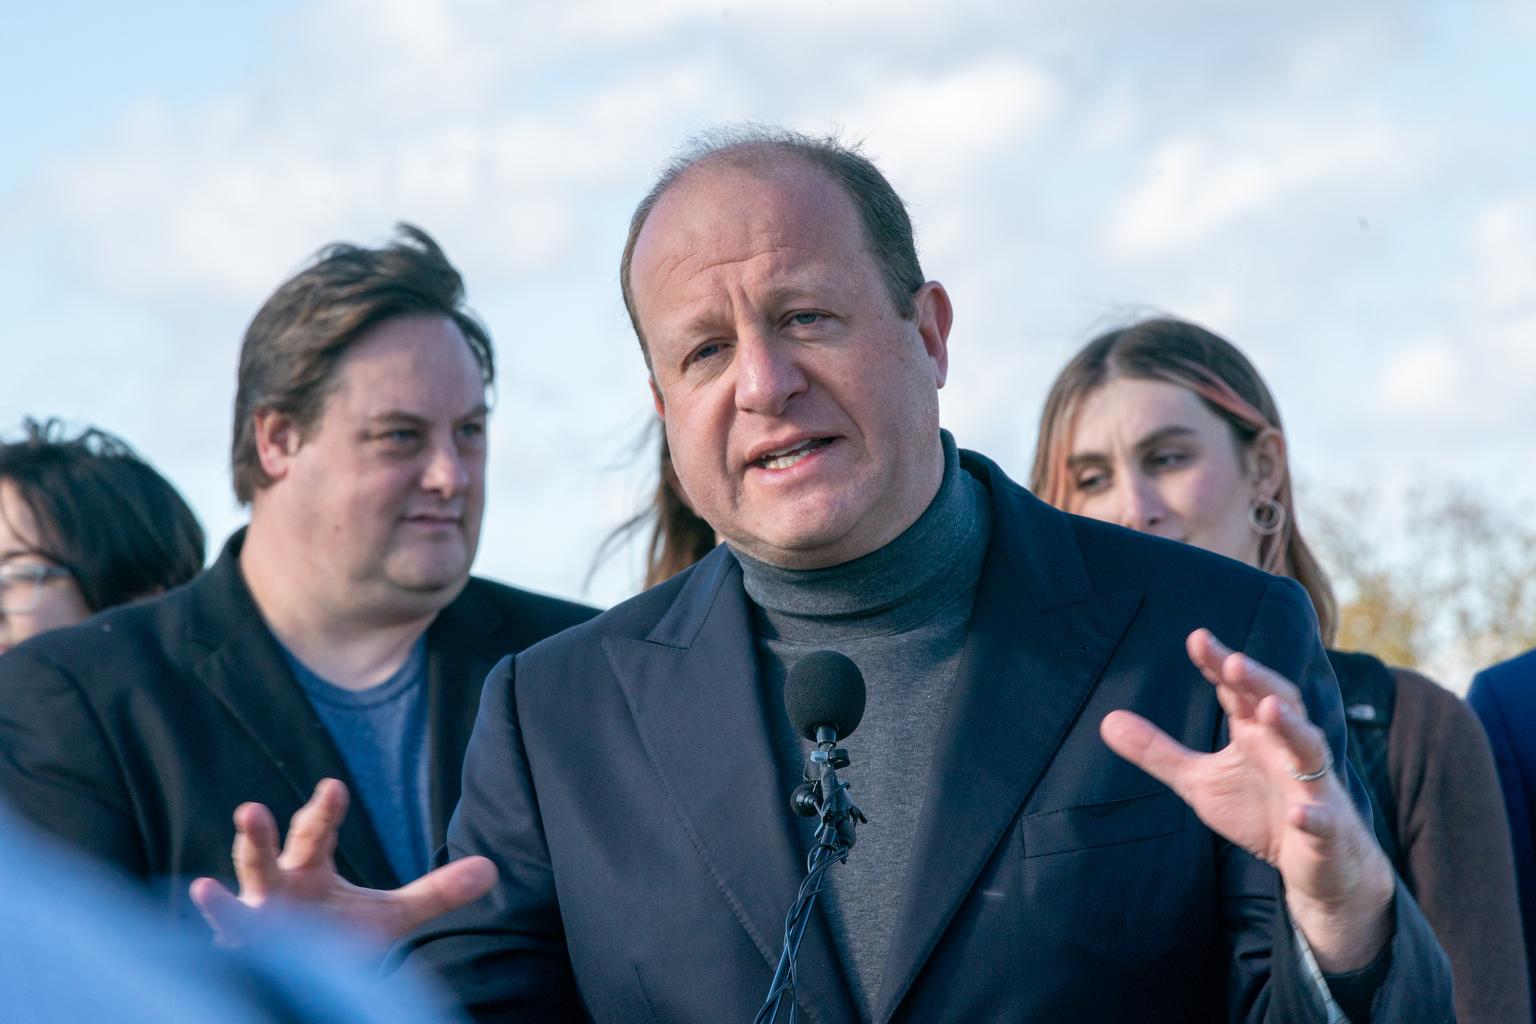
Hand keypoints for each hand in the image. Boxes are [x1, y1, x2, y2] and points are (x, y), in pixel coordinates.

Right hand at [189, 778, 496, 948]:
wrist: (306, 984)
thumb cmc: (336, 943)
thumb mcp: (390, 917)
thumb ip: (437, 892)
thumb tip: (492, 868)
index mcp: (309, 870)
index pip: (317, 832)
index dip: (324, 810)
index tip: (333, 786)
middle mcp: (276, 888)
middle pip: (270, 854)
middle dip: (261, 835)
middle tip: (251, 808)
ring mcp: (254, 922)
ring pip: (239, 896)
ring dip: (229, 887)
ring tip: (210, 877)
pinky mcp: (242, 954)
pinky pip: (226, 942)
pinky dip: (218, 925)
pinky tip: (201, 898)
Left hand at [1100, 629, 1393, 971]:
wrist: (1318, 865)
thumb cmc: (1261, 810)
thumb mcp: (1199, 781)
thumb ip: (1158, 751)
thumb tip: (1107, 720)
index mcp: (1257, 733)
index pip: (1240, 691)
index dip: (1222, 664)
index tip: (1197, 639)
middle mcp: (1287, 750)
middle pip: (1280, 705)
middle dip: (1259, 682)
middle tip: (1232, 661)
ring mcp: (1312, 787)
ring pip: (1309, 749)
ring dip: (1292, 729)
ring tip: (1270, 709)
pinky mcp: (1325, 829)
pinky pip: (1321, 820)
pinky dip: (1311, 815)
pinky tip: (1297, 813)